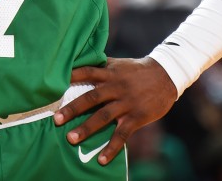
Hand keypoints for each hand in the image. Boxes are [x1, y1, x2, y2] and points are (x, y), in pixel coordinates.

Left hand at [53, 57, 176, 164]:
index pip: (88, 72)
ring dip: (87, 128)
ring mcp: (126, 103)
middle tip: (57, 119)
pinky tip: (101, 159)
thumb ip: (102, 65)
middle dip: (73, 108)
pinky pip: (122, 134)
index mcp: (110, 73)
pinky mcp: (136, 117)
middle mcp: (116, 87)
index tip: (55, 83)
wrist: (166, 75)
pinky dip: (112, 148)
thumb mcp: (120, 64)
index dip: (72, 76)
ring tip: (71, 139)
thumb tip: (80, 62)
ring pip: (104, 117)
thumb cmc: (138, 70)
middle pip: (92, 97)